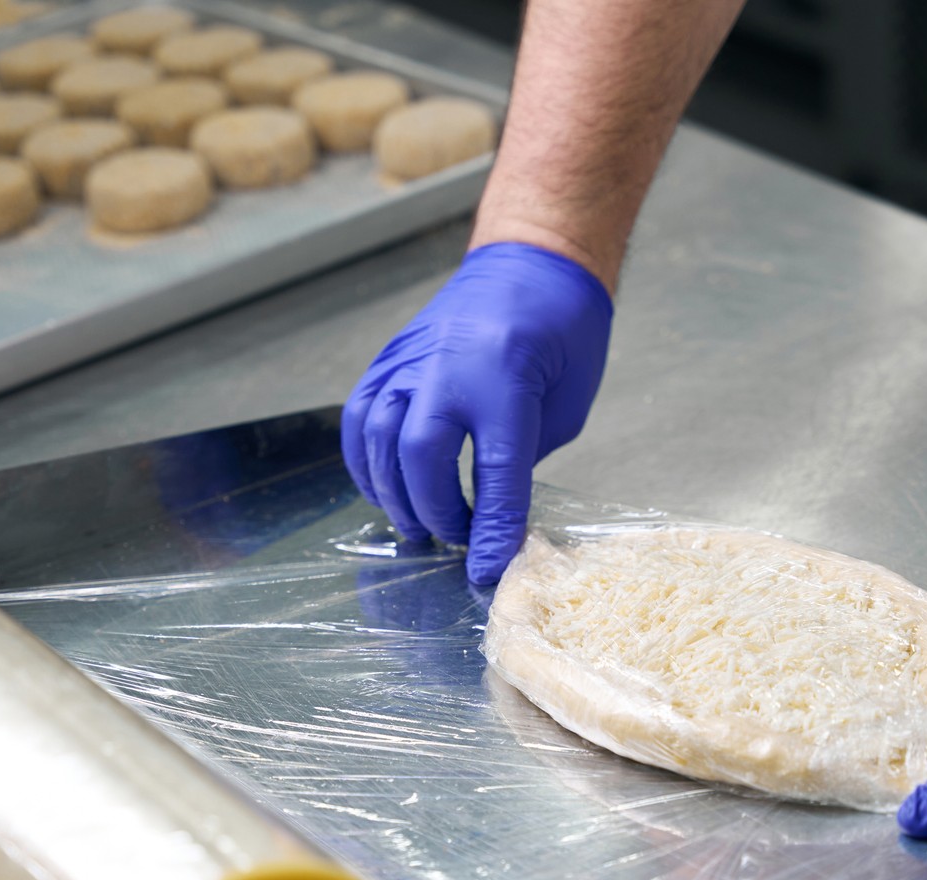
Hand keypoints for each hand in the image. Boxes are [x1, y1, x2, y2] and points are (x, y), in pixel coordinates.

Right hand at [342, 241, 613, 585]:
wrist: (532, 262)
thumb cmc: (564, 333)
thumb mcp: (566, 404)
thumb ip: (524, 459)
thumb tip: (495, 518)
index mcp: (507, 377)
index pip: (496, 472)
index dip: (492, 529)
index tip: (488, 570)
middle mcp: (449, 367)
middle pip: (422, 457)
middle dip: (436, 512)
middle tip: (456, 541)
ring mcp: (411, 360)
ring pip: (379, 439)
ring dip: (394, 494)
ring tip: (419, 526)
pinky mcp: (390, 359)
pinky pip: (360, 418)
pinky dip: (365, 463)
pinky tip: (386, 489)